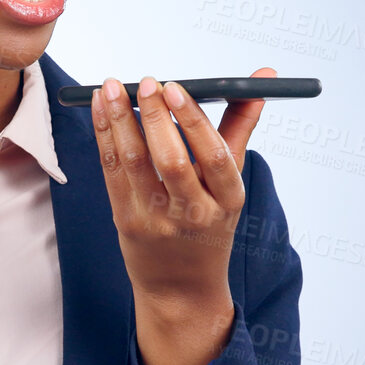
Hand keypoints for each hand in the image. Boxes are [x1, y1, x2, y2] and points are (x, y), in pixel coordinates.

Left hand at [91, 70, 274, 364]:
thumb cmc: (208, 225)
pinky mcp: (126, 222)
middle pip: (172, 160)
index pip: (214, 156)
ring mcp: (156, 221)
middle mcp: (193, 213)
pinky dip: (104, 136)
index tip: (176, 87)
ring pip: (135, 163)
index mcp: (228, 200)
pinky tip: (101, 109)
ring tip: (112, 87)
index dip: (193, 120)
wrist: (181, 289)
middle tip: (145, 82)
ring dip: (119, 120)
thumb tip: (263, 76)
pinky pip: (112, 172)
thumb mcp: (230, 184)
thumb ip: (240, 127)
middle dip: (155, 117)